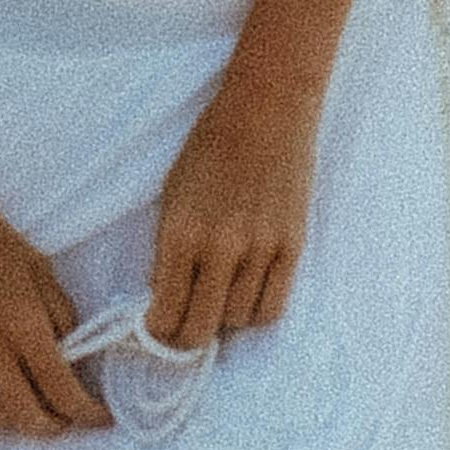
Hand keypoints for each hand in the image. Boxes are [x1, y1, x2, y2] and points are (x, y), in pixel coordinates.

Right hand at [0, 171, 107, 436]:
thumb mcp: (39, 267)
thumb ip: (60, 315)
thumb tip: (70, 354)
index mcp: (24, 326)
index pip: (65, 393)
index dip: (89, 414)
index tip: (100, 417)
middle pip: (30, 420)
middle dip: (56, 425)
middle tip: (64, 414)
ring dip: (14, 419)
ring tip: (23, 401)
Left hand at [147, 51, 322, 346]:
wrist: (266, 111)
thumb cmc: (211, 146)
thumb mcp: (172, 194)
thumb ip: (168, 249)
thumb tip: (167, 298)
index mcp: (180, 233)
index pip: (165, 312)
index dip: (157, 331)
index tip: (157, 329)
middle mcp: (219, 248)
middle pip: (199, 329)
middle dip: (185, 339)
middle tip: (182, 331)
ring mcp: (260, 250)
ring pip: (237, 322)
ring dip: (222, 320)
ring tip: (216, 301)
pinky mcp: (292, 248)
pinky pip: (273, 308)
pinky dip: (255, 313)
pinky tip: (245, 297)